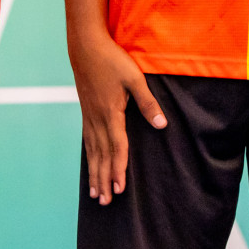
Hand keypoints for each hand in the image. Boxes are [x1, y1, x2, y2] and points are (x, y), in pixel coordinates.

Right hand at [70, 30, 166, 205]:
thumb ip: (148, 102)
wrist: (86, 46)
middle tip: (104, 202)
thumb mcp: (134, 78)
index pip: (117, 147)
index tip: (119, 189)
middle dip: (104, 179)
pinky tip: (90, 164)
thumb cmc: (112, 60)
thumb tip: (162, 124)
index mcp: (111, 113)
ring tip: (94, 193)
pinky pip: (87, 140)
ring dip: (94, 172)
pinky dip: (88, 156)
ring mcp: (89, 115)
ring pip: (92, 150)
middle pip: (101, 155)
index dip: (118, 169)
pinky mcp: (85, 111)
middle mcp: (97, 118)